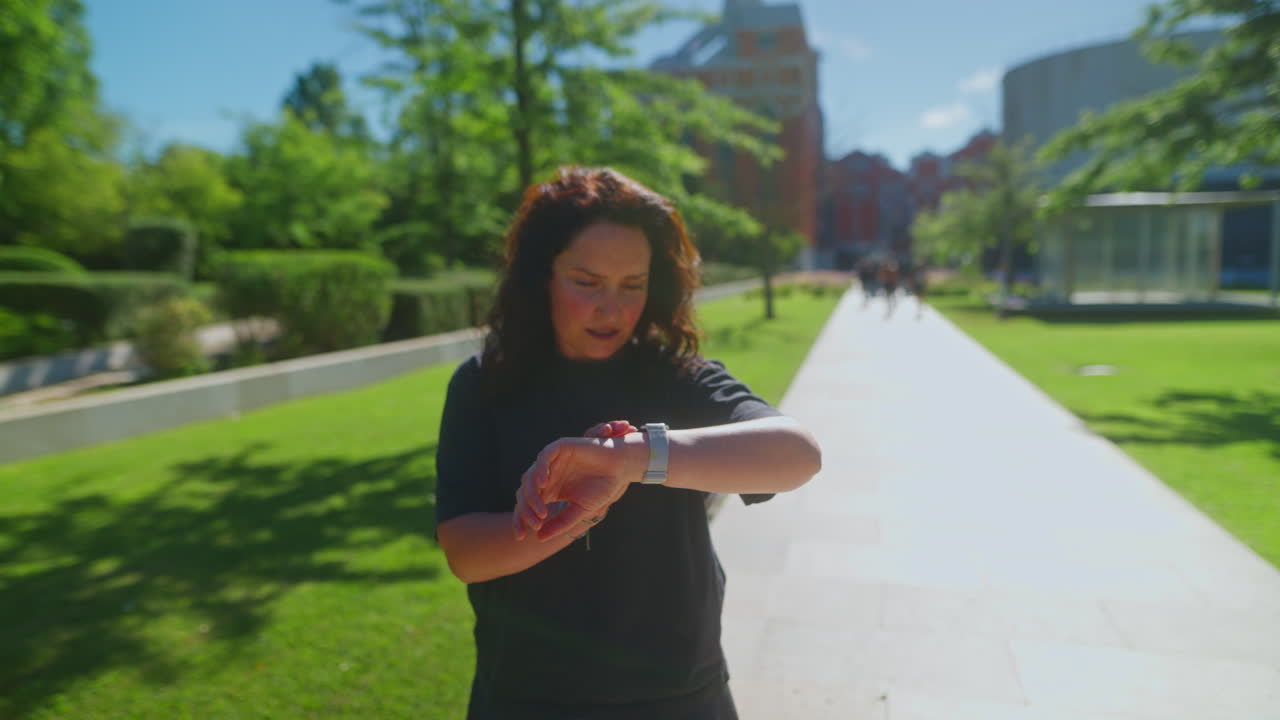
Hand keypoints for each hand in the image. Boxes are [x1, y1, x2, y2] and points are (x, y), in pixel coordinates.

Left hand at [511, 421, 642, 541]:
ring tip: (541, 512)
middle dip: (525, 511)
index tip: (521, 537)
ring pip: (530, 477)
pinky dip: (540, 469)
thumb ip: (561, 523)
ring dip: (532, 495)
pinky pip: (543, 457)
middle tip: (536, 524)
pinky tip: (543, 484)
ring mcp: (551, 462)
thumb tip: (539, 538)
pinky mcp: (559, 448)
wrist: (621, 468)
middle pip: (525, 493)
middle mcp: (547, 476)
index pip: (527, 505)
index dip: (521, 520)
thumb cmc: (602, 489)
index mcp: (549, 491)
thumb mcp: (580, 511)